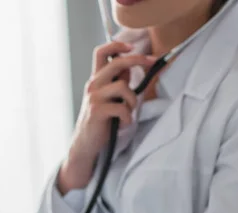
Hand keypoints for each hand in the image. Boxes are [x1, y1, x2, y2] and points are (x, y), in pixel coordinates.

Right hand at [58, 42, 155, 193]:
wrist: (85, 143)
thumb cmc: (100, 121)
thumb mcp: (108, 98)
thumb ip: (116, 82)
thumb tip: (130, 67)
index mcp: (96, 80)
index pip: (101, 52)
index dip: (117, 45)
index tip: (132, 47)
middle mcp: (93, 85)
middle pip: (117, 62)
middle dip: (138, 59)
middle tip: (151, 62)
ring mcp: (94, 98)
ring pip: (123, 86)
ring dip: (132, 100)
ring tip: (128, 112)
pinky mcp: (97, 111)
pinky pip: (122, 108)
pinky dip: (127, 117)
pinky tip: (123, 123)